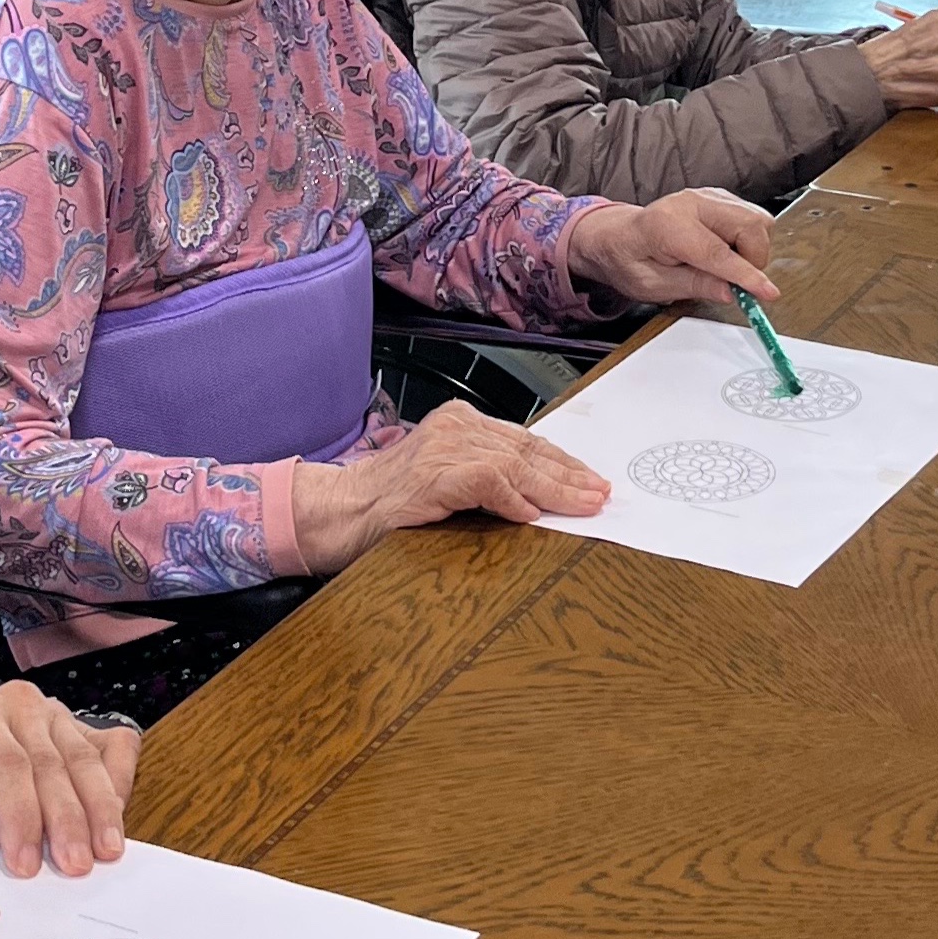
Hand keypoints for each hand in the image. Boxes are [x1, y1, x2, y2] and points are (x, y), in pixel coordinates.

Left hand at [0, 680, 137, 878]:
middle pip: (52, 763)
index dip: (21, 816)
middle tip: (75, 866)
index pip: (7, 764)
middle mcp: (19, 705)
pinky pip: (113, 748)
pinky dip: (119, 784)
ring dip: (100, 809)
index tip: (26, 865)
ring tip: (105, 851)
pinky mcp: (81, 724)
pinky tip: (115, 819)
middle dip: (67, 820)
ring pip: (85, 759)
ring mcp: (55, 712)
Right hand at [288, 400, 606, 572]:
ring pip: (515, 464)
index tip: (590, 481)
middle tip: (600, 494)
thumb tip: (535, 499)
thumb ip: (484, 481)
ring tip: (584, 505)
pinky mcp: (435, 474)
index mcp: (458, 424)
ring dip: (555, 489)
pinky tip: (533, 515)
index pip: (524, 441)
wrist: (336, 512)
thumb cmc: (385, 505)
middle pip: (527, 450)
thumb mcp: (443, 484)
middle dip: (569, 475)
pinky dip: (513, 498)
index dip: (562, 463)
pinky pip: (488, 481)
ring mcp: (444, 448)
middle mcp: (455, 428)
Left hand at [567, 188, 776, 306]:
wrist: (619, 237)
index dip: (746, 275)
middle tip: (736, 283)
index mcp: (667, 225)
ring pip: (757, 219)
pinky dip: (748, 239)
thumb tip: (731, 292)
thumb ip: (694, 285)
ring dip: (752, 249)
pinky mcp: (719, 198)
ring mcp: (708, 196)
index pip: (717, 252)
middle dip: (754, 259)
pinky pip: (751, 216)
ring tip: (726, 266)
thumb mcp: (654, 285)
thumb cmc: (631, 260)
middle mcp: (691, 203)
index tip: (768, 293)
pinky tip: (725, 251)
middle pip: (749, 225)